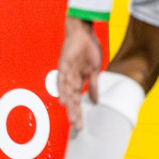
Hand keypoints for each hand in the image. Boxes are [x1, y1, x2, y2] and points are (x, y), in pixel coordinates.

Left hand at [57, 16, 104, 133]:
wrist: (83, 32)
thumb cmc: (89, 49)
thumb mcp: (95, 70)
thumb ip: (94, 85)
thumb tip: (96, 100)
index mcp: (77, 81)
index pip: (78, 100)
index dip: (79, 112)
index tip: (82, 124)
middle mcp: (69, 80)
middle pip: (72, 100)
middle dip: (75, 113)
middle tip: (78, 126)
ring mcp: (65, 73)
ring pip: (66, 93)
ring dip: (69, 106)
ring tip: (72, 118)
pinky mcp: (63, 65)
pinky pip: (62, 80)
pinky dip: (63, 91)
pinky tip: (64, 100)